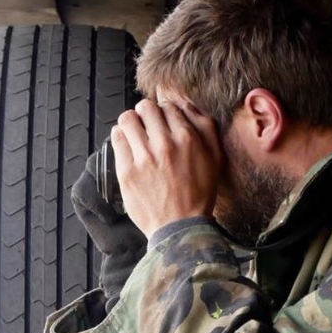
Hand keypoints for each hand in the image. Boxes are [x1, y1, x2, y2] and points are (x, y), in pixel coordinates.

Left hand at [110, 99, 222, 238]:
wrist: (180, 227)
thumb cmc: (199, 194)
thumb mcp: (215, 159)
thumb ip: (205, 128)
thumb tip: (186, 105)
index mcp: (188, 139)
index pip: (168, 106)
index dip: (165, 112)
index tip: (164, 122)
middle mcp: (164, 145)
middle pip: (146, 108)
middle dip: (146, 113)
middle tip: (148, 126)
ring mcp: (143, 158)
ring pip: (127, 119)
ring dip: (131, 122)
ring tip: (135, 133)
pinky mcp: (126, 171)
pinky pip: (116, 139)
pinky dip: (120, 136)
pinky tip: (128, 145)